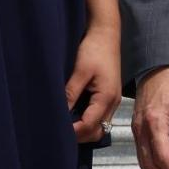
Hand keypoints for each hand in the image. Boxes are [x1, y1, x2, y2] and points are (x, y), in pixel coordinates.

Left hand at [66, 22, 122, 142]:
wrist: (105, 32)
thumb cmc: (94, 48)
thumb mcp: (80, 70)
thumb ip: (71, 93)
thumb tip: (59, 112)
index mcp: (107, 98)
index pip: (90, 126)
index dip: (73, 132)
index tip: (56, 132)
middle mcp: (113, 103)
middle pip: (97, 131)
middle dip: (80, 135)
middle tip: (59, 131)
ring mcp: (112, 100)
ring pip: (99, 125)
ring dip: (83, 129)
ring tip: (65, 125)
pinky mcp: (109, 95)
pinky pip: (99, 116)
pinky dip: (87, 120)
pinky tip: (74, 115)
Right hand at [132, 65, 168, 168]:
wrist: (157, 65)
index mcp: (155, 120)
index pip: (162, 155)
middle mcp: (141, 127)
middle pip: (149, 163)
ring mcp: (136, 128)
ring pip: (142, 160)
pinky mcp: (137, 127)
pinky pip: (141, 152)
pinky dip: (151, 165)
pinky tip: (164, 167)